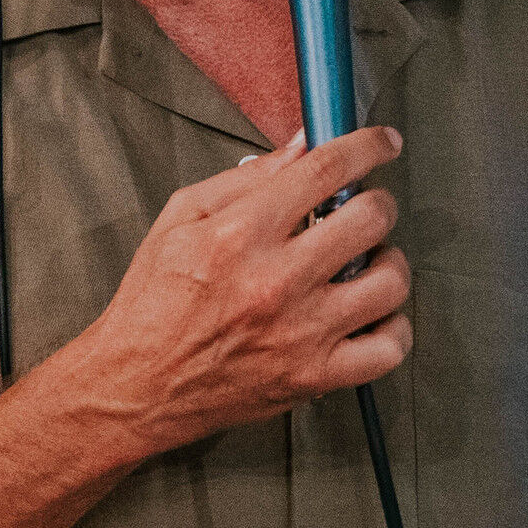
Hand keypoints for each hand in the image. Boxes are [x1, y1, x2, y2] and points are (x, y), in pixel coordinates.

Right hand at [62, 127, 412, 454]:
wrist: (135, 385)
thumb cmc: (153, 302)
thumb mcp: (181, 218)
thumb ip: (248, 178)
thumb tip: (304, 145)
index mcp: (241, 233)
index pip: (326, 170)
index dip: (368, 146)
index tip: (383, 143)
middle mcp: (277, 281)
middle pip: (371, 219)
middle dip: (378, 201)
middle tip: (366, 207)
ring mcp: (301, 333)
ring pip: (390, 282)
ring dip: (389, 262)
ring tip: (369, 261)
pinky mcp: (313, 377)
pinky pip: (388, 348)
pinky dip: (393, 326)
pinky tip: (371, 314)